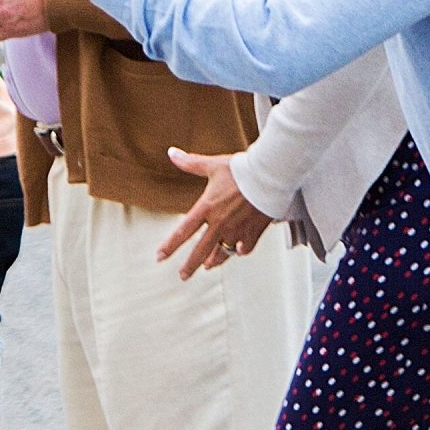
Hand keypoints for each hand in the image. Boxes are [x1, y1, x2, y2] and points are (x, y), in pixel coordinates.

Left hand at [156, 146, 273, 277]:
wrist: (270, 174)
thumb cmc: (241, 168)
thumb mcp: (213, 165)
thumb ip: (191, 163)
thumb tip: (171, 153)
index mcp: (207, 208)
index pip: (183, 232)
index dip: (169, 246)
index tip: (160, 257)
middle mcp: (220, 223)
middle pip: (201, 250)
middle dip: (190, 266)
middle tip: (182, 276)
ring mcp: (237, 230)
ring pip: (223, 252)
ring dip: (214, 260)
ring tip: (208, 266)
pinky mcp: (254, 232)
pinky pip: (245, 248)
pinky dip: (240, 251)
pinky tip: (238, 251)